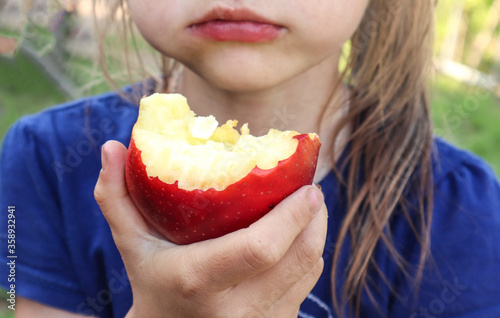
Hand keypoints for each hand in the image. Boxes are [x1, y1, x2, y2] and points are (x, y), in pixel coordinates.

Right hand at [94, 140, 327, 317]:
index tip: (309, 187)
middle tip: (311, 189)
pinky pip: (307, 283)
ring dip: (316, 232)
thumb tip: (111, 146)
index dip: (293, 215)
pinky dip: (309, 254)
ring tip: (308, 207)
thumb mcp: (130, 243)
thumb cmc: (152, 281)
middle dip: (315, 218)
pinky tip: (299, 235)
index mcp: (198, 280)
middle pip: (299, 256)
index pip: (260, 248)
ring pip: (309, 268)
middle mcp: (236, 309)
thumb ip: (116, 196)